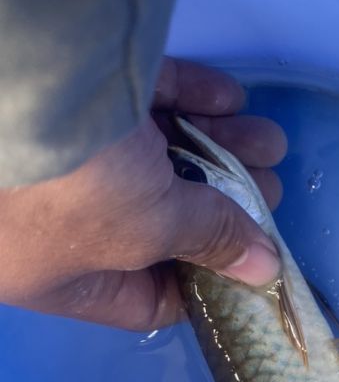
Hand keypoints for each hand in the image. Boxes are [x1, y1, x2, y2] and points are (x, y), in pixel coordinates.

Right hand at [0, 58, 285, 330]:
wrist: (18, 83)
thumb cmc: (73, 188)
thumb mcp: (148, 228)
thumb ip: (211, 242)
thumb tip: (263, 271)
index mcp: (62, 275)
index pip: (147, 297)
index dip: (209, 283)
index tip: (259, 265)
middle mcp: (60, 218)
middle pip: (163, 218)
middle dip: (225, 204)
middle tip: (271, 189)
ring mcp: (71, 152)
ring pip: (160, 155)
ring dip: (223, 147)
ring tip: (270, 141)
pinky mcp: (85, 89)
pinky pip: (146, 98)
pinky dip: (193, 97)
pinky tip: (231, 99)